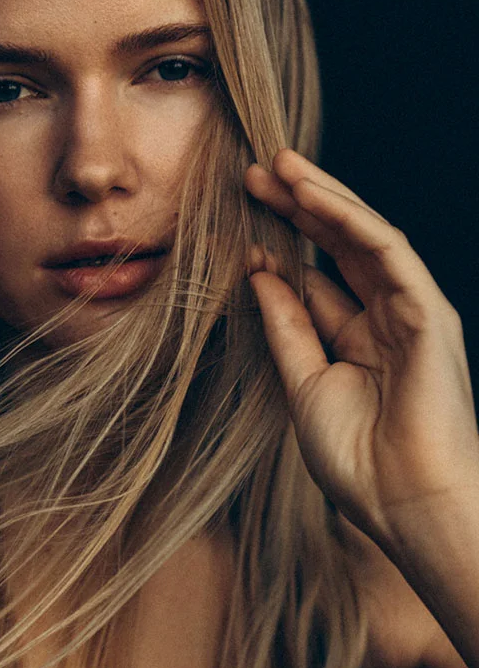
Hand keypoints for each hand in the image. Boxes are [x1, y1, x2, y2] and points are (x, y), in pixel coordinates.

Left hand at [244, 148, 478, 554]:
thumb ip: (286, 325)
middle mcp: (386, 319)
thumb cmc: (357, 459)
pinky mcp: (428, 311)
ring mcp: (410, 312)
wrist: (403, 502)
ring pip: (363, 237)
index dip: (280, 246)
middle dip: (297, 208)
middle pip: (338, 248)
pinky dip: (350, 218)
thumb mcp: (303, 383)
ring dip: (321, 198)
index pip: (318, 279)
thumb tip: (259, 273)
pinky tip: (311, 194)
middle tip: (252, 175)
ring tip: (278, 165)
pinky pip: (387, 251)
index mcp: (358, 342)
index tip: (239, 219)